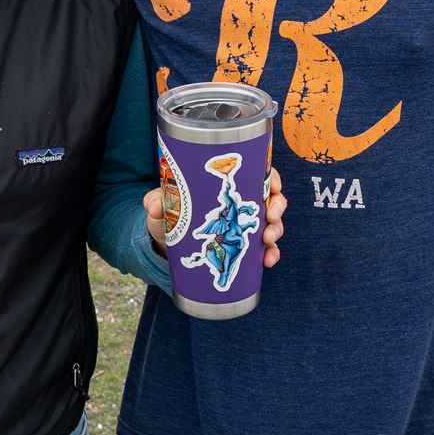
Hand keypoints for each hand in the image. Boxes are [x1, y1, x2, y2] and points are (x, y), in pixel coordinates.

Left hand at [141, 166, 288, 267]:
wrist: (168, 245)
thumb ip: (155, 201)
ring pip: (272, 223)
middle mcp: (242, 203)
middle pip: (272, 198)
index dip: (272, 178)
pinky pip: (265, 249)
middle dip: (277, 207)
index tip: (273, 186)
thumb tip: (155, 204)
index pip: (259, 174)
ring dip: (276, 231)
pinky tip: (268, 260)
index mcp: (229, 186)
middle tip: (270, 217)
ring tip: (268, 241)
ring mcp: (245, 225)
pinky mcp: (244, 246)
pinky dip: (271, 254)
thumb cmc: (169, 217)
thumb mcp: (163, 207)